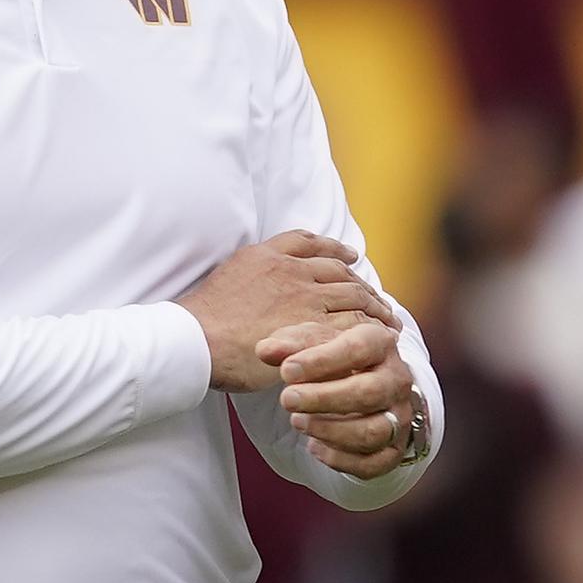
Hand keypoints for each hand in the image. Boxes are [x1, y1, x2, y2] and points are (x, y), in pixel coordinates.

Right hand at [175, 234, 383, 396]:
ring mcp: (305, 298)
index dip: (336, 249)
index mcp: (269, 256)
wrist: (195, 339)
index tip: (352, 256)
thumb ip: (254, 271)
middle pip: (340, 272)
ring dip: (375, 308)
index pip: (311, 243)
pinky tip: (379, 337)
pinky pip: (352, 324)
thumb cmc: (204, 318)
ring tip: (387, 321)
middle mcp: (292, 272)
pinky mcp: (313, 327)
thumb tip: (267, 282)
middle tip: (379, 300)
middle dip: (363, 286)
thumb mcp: (227, 276)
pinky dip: (370, 330)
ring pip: (353, 296)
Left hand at [275, 311, 426, 480]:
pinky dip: (339, 459)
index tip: (286, 370)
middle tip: (287, 399)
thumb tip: (265, 350)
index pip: (359, 348)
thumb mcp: (314, 343)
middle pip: (370, 393)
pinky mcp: (393, 449)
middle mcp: (397, 381)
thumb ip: (290, 344)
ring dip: (329, 431)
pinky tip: (314, 447)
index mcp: (381, 345)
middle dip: (323, 399)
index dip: (321, 361)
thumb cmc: (337, 360)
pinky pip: (372, 464)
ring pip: (372, 432)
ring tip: (298, 422)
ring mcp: (399, 417)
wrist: (366, 385)